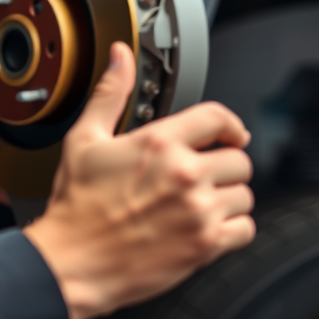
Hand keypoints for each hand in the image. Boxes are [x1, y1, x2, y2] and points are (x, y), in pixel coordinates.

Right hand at [24, 42, 254, 318]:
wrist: (73, 260)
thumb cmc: (77, 204)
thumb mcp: (85, 139)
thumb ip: (110, 94)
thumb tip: (120, 58)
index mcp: (159, 143)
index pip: (218, 118)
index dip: (229, 124)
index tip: (229, 133)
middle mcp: (185, 174)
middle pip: (239, 159)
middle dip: (223, 165)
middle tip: (202, 174)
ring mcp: (198, 211)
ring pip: (244, 195)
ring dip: (228, 197)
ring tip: (199, 201)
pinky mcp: (205, 246)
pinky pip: (245, 230)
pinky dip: (232, 229)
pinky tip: (205, 225)